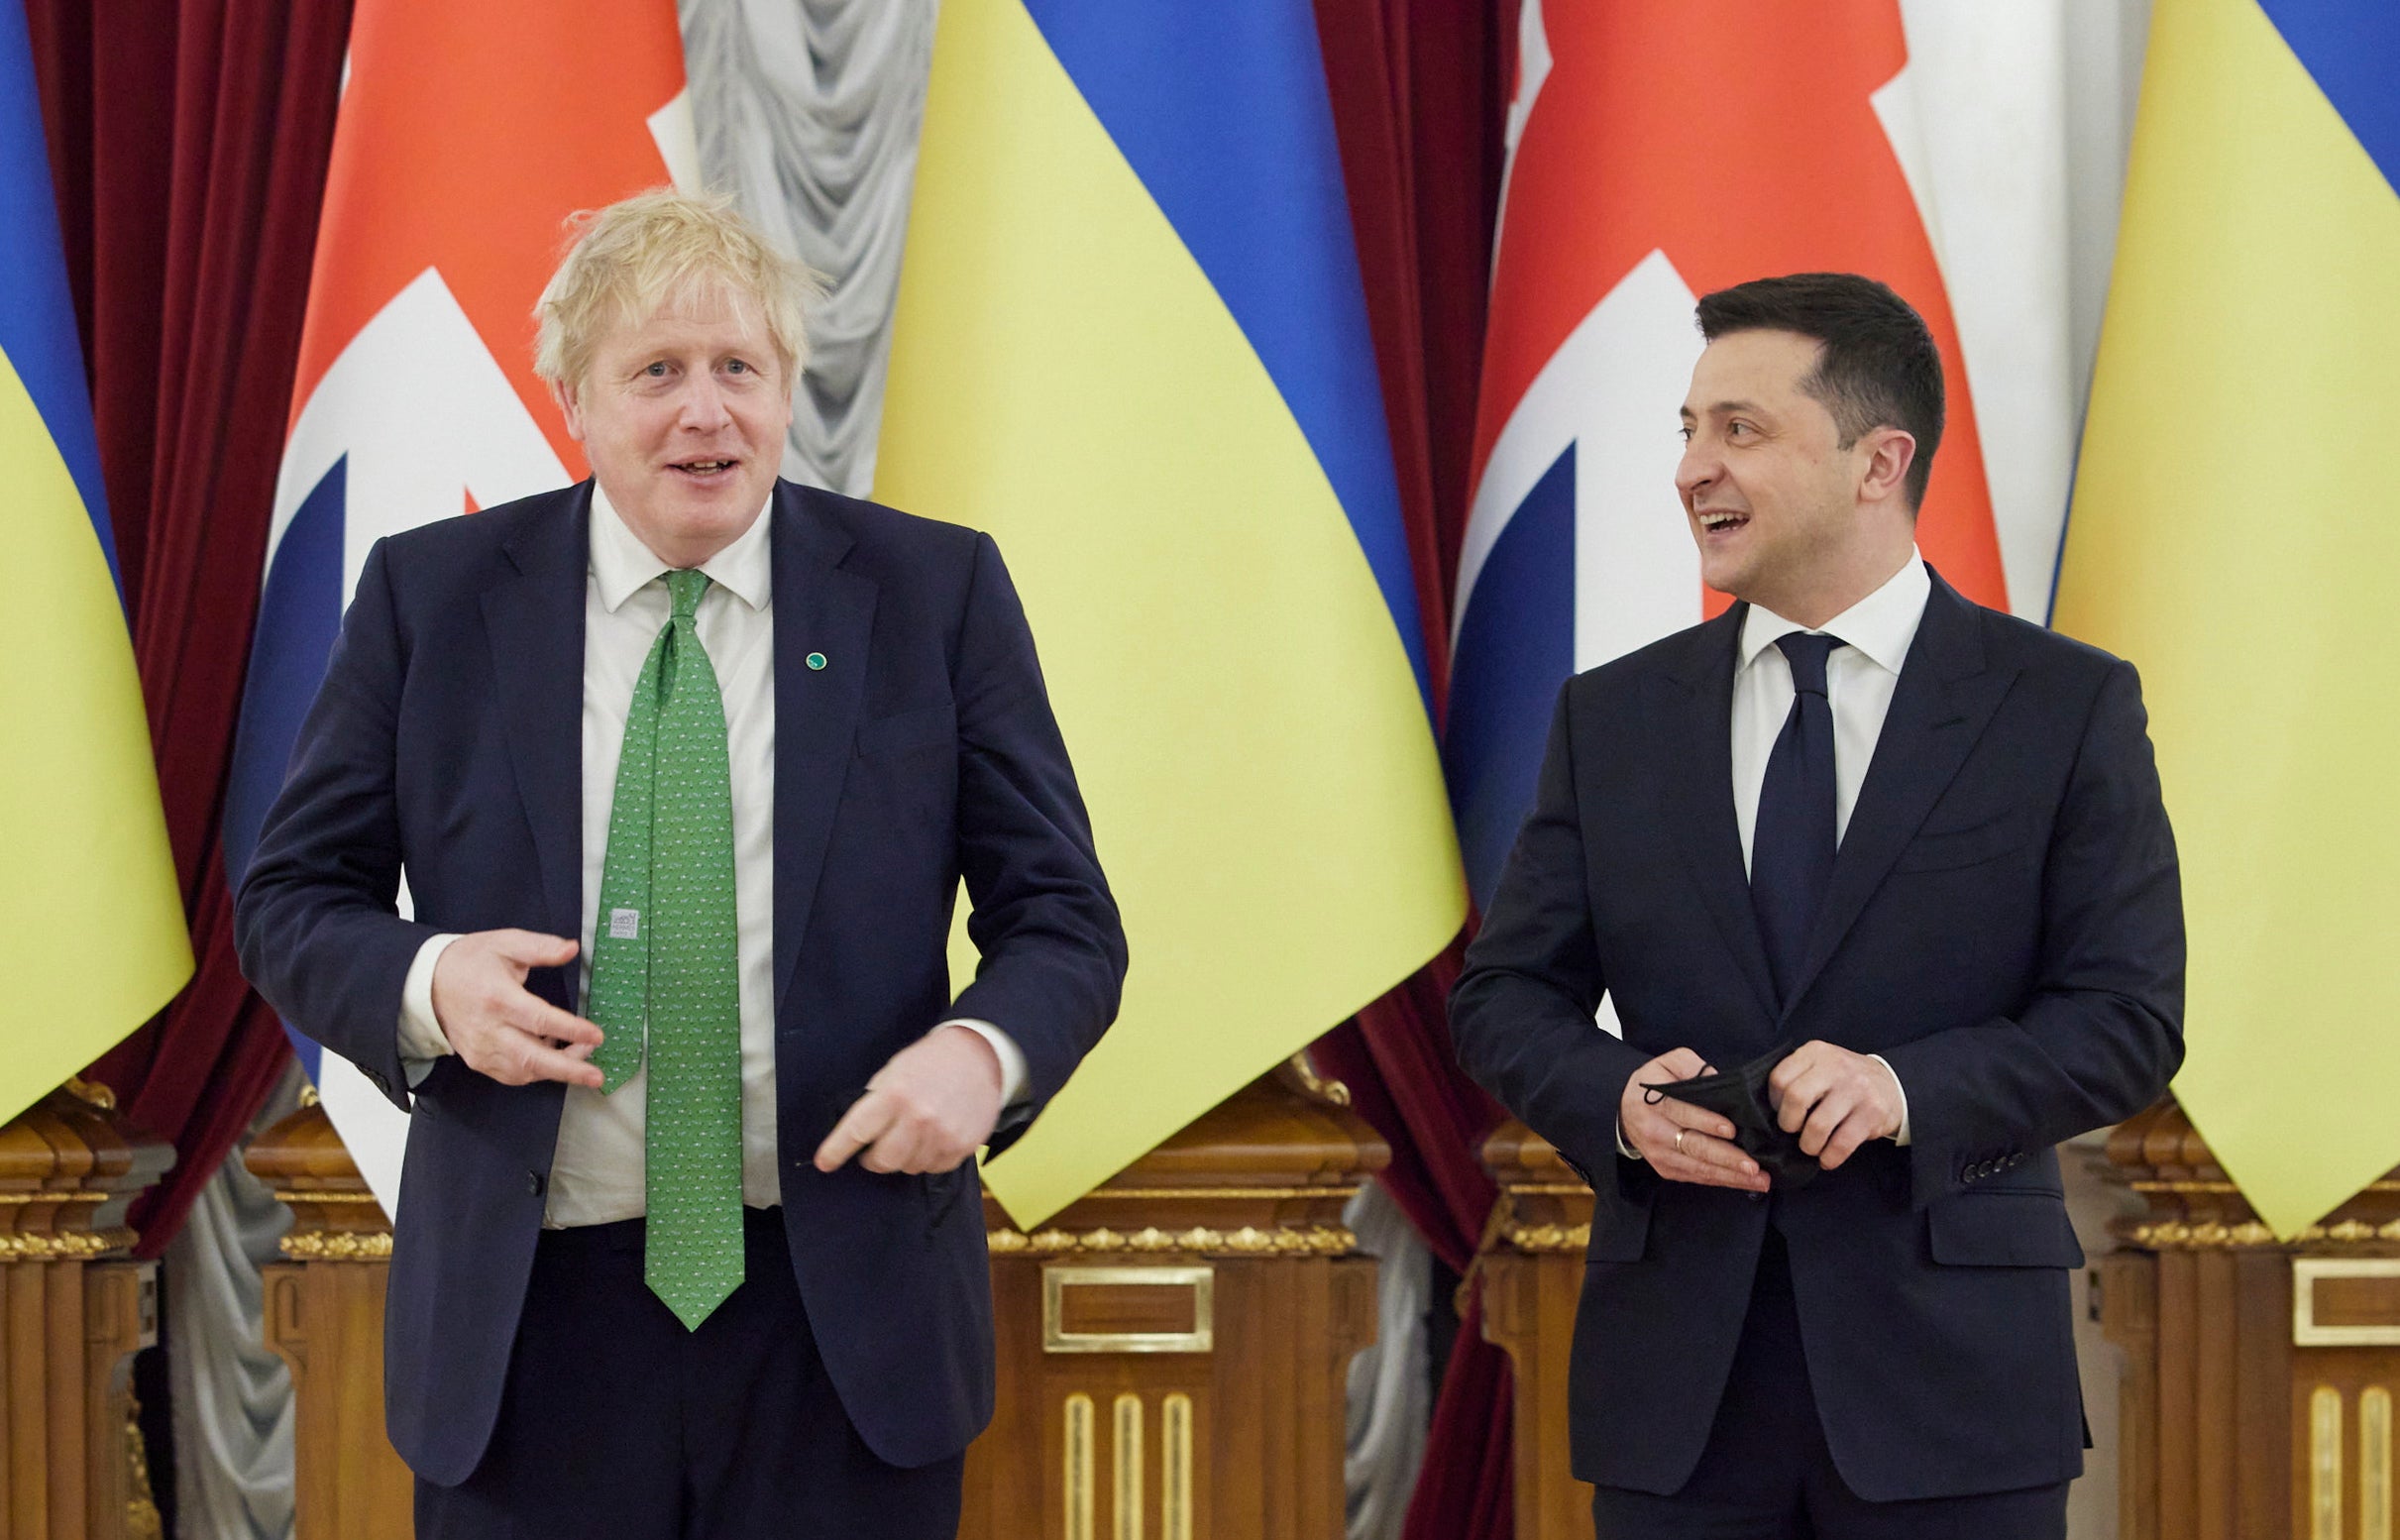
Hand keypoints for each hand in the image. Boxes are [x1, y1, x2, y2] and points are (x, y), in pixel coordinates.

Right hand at [430, 930, 604, 1089]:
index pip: (539, 1020)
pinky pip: (512, 1075)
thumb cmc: (470, 962)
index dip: (571, 1030)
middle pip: (531, 1058)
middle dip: (568, 1069)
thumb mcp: (506, 943)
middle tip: (596, 1075)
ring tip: (582, 1059)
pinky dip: (536, 1072)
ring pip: (523, 1072)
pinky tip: (553, 1059)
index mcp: (497, 997)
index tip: (596, 1035)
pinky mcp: (478, 1060)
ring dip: (556, 1071)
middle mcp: (488, 1029)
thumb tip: (572, 948)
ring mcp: (481, 1049)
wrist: (428, 983)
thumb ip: (541, 947)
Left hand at [813, 1025, 1004, 1174]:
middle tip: (875, 1151)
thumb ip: (876, 1101)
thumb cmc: (931, 1061)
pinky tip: (932, 1139)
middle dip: (873, 1159)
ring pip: (910, 1168)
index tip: (825, 1162)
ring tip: (912, 1136)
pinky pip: (935, 1167)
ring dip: (904, 1158)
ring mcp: (942, 1134)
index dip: (836, 1151)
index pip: (856, 1131)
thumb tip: (860, 1132)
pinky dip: (929, 1159)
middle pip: (883, 1161)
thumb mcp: (894, 1070)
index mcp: (894, 1094)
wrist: (980, 1055)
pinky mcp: (962, 1145)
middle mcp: (918, 1117)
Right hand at [1619, 1048, 1768, 1192]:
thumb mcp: (1668, 1063)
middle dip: (1726, 1158)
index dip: (1707, 1122)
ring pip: (1698, 1167)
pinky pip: (1697, 1177)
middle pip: (1694, 1146)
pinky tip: (1744, 1181)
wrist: (1625, 1109)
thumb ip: (1693, 1067)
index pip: (1683, 1112)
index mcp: (1654, 1102)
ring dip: (1730, 1175)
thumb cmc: (1654, 1084)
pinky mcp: (1667, 1169)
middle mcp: (1655, 1132)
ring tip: (1759, 1179)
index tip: (1731, 1130)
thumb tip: (1718, 1082)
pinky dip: (1722, 1180)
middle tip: (1753, 1165)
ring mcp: (1660, 1154)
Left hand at [1768, 1041, 1902, 1169]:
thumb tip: (1766, 1109)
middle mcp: (1836, 1067)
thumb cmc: (1844, 1079)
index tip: (1781, 1112)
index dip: (1774, 1102)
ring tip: (1811, 1147)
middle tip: (1794, 1131)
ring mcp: (1856, 1089)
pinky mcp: (1872, 1113)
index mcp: (1816, 1052)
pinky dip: (1829, 1158)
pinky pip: (1841, 1144)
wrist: (1893, 1084)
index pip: (1779, 1078)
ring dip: (1809, 1145)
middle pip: (1795, 1099)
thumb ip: (1797, 1076)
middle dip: (1788, 1124)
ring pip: (1817, 1126)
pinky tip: (1828, 1158)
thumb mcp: (1821, 1064)